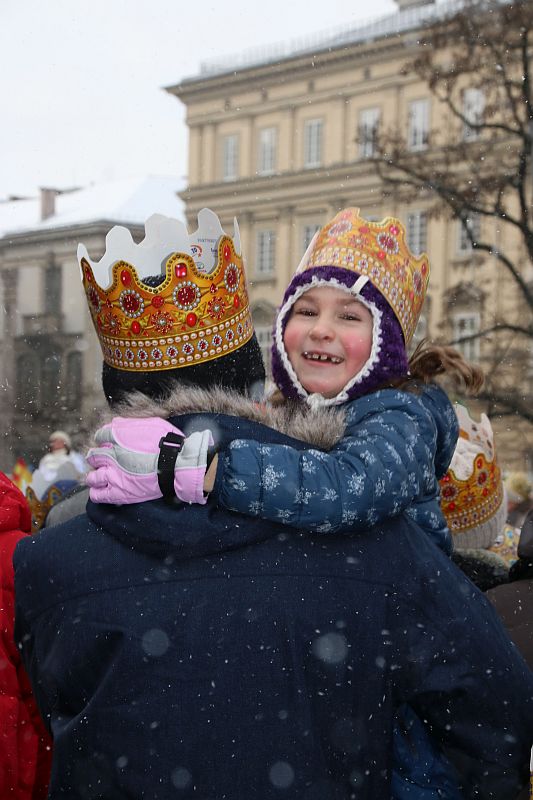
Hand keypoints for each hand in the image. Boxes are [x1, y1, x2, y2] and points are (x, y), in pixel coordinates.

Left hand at [86, 417, 212, 505]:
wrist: (175, 465)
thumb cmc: (167, 443)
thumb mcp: (151, 423)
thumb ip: (130, 424)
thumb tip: (115, 422)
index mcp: (117, 437)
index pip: (100, 436)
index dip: (104, 439)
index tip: (109, 443)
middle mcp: (110, 456)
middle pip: (93, 456)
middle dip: (97, 457)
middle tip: (105, 460)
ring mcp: (112, 475)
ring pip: (92, 477)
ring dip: (94, 475)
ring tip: (101, 476)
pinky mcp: (118, 492)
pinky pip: (98, 495)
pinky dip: (96, 492)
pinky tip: (101, 490)